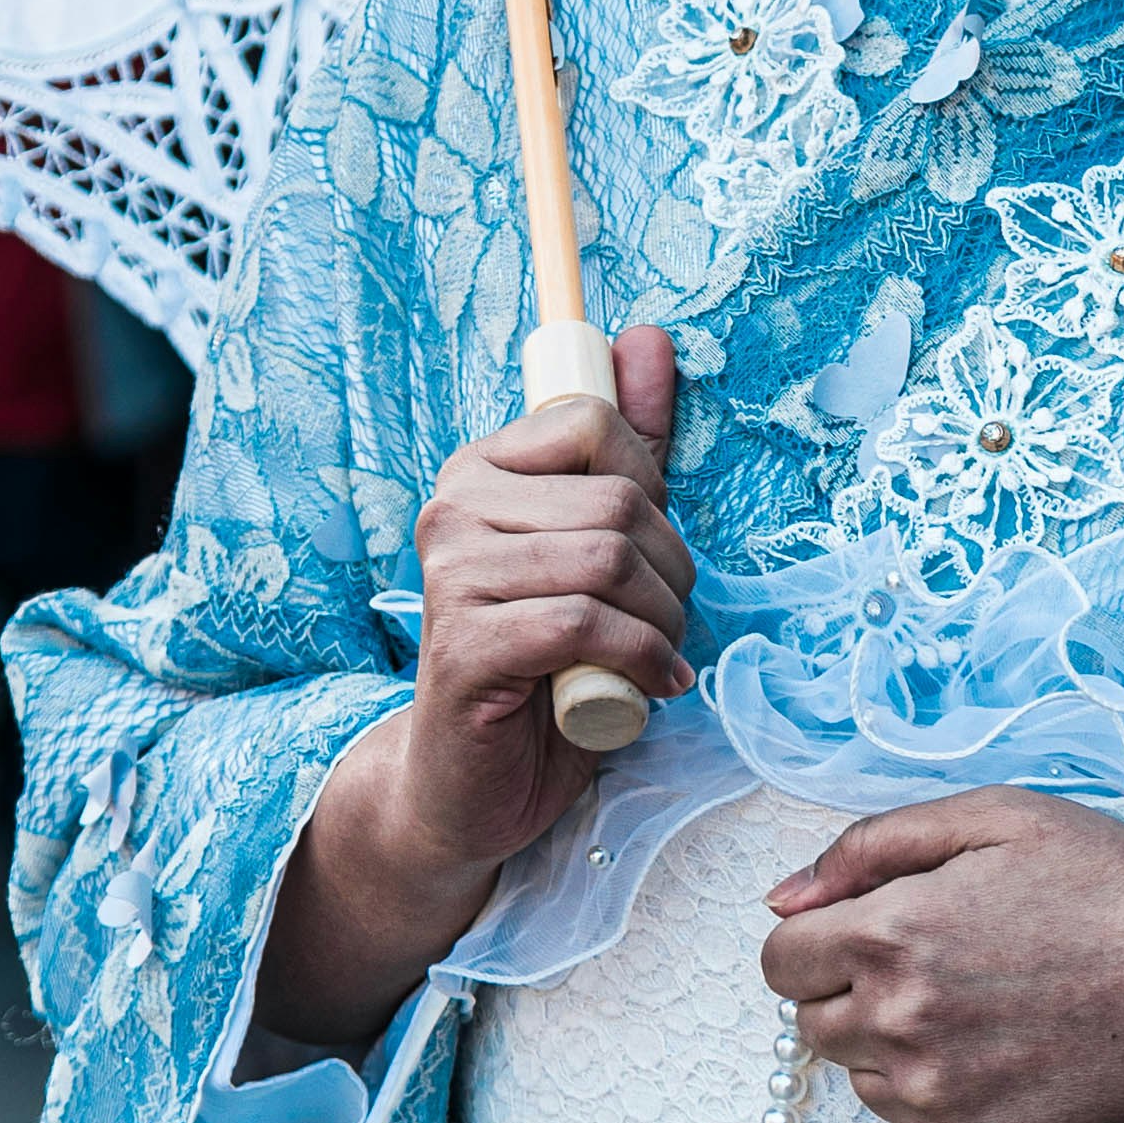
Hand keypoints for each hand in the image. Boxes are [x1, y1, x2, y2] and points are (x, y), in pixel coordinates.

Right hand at [253, 326, 691, 1053]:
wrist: (469, 784)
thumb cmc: (545, 662)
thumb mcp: (598, 547)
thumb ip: (627, 447)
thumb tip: (649, 338)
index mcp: (481, 469)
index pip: (594, 422)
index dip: (652, 492)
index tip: (649, 555)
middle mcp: (453, 509)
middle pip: (618, 500)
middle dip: (672, 572)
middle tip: (665, 624)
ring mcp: (451, 576)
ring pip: (608, 560)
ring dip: (661, 621)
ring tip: (655, 657)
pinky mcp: (464, 647)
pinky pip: (582, 624)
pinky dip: (638, 659)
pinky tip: (646, 689)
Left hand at [759, 789, 1123, 1122]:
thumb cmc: (1111, 888)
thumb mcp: (994, 818)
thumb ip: (868, 846)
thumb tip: (782, 899)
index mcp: (886, 933)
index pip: (779, 961)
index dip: (819, 941)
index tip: (871, 933)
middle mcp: (896, 1024)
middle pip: (812, 1026)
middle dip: (854, 994)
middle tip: (942, 969)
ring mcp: (935, 1099)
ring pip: (862, 1082)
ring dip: (896, 1051)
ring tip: (986, 1013)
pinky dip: (935, 1110)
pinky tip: (999, 1066)